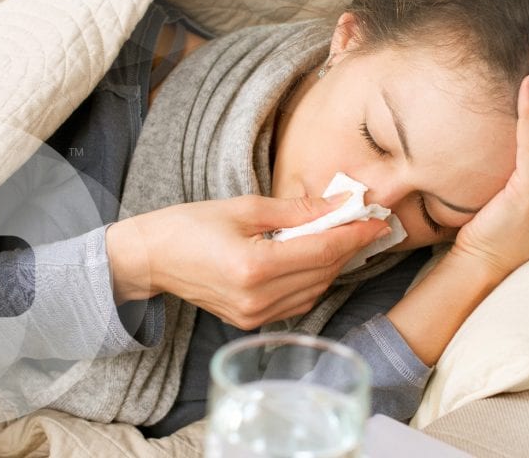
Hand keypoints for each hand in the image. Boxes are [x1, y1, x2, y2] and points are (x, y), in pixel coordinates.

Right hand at [105, 194, 390, 328]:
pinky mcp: (251, 322)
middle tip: (364, 223)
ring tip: (340, 238)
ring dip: (332, 265)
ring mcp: (254, 316)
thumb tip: (338, 205)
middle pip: (323, 272)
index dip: (354, 235)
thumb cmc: (190, 225)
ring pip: (315, 291)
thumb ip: (296, 210)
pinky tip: (314, 259)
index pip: (322, 251)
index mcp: (254, 266)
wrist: (151, 259)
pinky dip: (313, 281)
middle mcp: (257, 298)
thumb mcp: (244, 208)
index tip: (377, 220)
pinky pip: (297, 303)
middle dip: (348, 247)